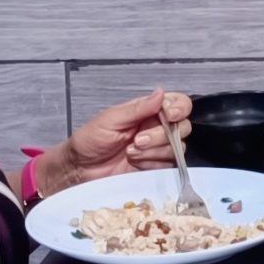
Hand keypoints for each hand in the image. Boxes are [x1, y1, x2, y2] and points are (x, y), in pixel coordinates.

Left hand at [35, 89, 192, 194]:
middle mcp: (155, 128)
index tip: (168, 115)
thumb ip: (138, 108)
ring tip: (130, 152)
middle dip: (161, 135)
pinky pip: (169, 164)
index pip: (178, 103)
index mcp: (146, 111)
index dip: (178, 108)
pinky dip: (153, 164)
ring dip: (153, 151)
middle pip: (182, 126)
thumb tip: (161, 93)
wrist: (80, 169)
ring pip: (177, 147)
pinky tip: (136, 164)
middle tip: (137, 140)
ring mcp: (157, 148)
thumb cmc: (90, 140)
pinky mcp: (156, 166)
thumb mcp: (111, 119)